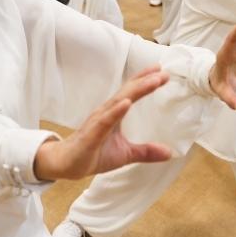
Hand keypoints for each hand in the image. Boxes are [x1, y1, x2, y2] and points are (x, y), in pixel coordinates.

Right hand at [32, 65, 171, 180]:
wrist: (66, 164)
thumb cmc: (93, 154)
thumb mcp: (125, 154)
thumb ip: (146, 152)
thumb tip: (169, 153)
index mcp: (114, 113)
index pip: (131, 93)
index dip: (145, 81)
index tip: (162, 72)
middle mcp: (106, 112)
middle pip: (128, 92)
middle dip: (145, 81)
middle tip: (162, 72)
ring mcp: (98, 121)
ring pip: (119, 102)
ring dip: (136, 90)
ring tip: (152, 81)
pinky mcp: (92, 134)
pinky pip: (105, 120)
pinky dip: (116, 111)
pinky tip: (127, 103)